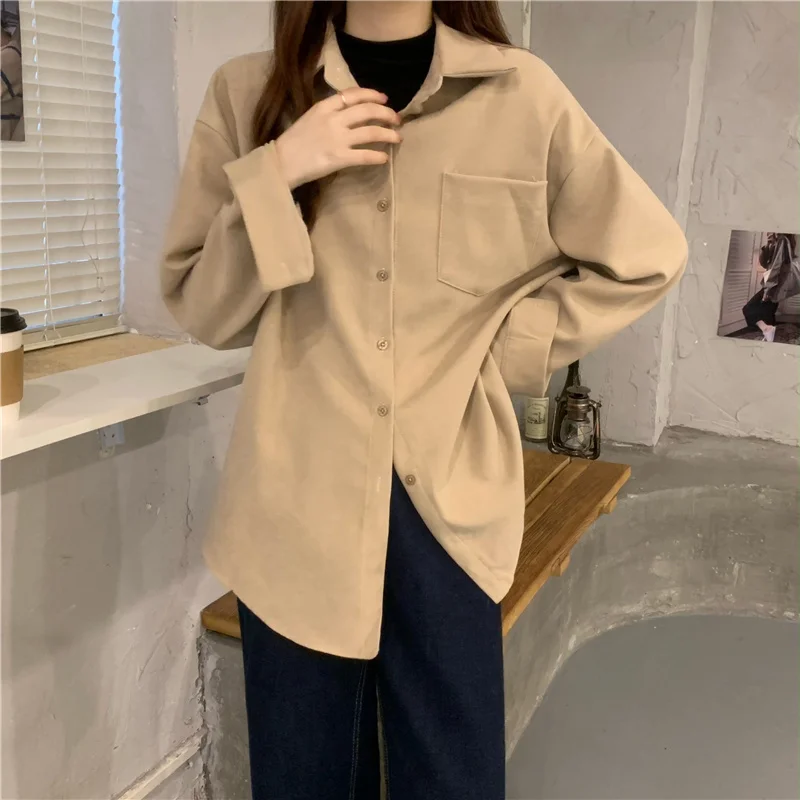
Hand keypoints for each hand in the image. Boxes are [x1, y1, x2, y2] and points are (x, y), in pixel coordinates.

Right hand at [274, 88, 401, 190]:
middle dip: (387, 114)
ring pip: (371, 132)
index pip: (353, 95)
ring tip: (397, 137)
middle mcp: (333, 120)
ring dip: (388, 134)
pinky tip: (384, 158)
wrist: (281, 162)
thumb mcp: (309, 118)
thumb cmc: (293, 142)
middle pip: (367, 111)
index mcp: (324, 107)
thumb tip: (350, 112)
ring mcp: (337, 139)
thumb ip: (329, 113)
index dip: (372, 95)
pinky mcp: (338, 158)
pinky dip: (378, 157)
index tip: (384, 99)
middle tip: (397, 119)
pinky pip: (364, 156)